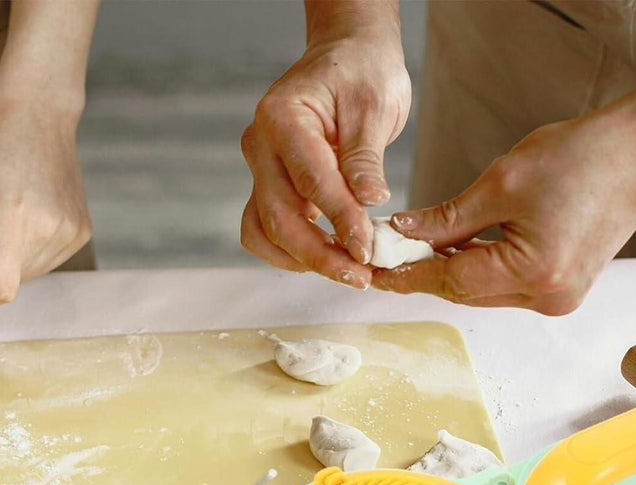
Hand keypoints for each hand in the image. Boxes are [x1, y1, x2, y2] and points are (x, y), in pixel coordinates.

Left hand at [0, 100, 91, 307]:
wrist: (38, 119)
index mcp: (12, 218)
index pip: (2, 288)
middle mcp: (47, 230)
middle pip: (15, 280)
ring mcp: (70, 232)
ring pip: (33, 272)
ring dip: (16, 259)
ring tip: (13, 218)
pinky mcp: (82, 232)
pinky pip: (51, 259)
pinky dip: (35, 250)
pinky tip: (33, 217)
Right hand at [241, 33, 410, 287]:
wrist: (347, 57)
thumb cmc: (362, 72)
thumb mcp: (374, 105)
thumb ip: (365, 158)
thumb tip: (369, 202)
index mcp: (282, 117)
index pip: (311, 181)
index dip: (340, 221)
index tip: (368, 249)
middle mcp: (261, 145)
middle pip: (278, 217)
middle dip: (319, 255)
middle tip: (360, 276)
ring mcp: (260, 169)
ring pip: (264, 232)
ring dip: (302, 261)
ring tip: (346, 271)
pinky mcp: (268, 187)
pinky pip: (265, 232)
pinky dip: (290, 254)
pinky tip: (328, 256)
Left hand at [372, 113, 635, 314]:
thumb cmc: (583, 156)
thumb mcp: (504, 181)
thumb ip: (448, 217)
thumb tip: (403, 231)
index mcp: (534, 271)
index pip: (452, 279)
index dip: (408, 272)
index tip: (375, 268)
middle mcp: (548, 296)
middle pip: (465, 292)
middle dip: (425, 271)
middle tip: (388, 253)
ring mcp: (557, 299)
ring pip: (483, 293)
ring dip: (450, 270)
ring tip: (416, 246)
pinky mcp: (562, 290)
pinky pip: (504, 286)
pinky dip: (479, 268)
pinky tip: (457, 248)